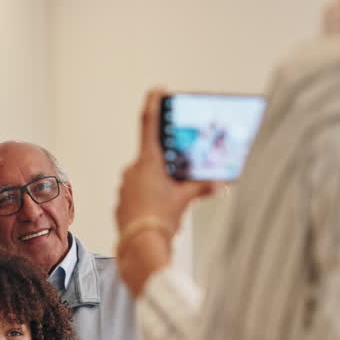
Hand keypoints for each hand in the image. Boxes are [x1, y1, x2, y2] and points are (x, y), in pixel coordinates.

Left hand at [114, 87, 220, 295]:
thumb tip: (219, 185)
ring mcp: (124, 187)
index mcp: (148, 162)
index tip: (158, 90)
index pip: (149, 123)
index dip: (154, 103)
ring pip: (144, 178)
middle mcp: (132, 170)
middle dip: (167, 166)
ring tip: (170, 204)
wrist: (140, 248)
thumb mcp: (185, 200)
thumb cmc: (160, 222)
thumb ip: (202, 188)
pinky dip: (148, 199)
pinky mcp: (120, 203)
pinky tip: (159, 213)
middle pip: (152, 159)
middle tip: (179, 179)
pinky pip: (136, 194)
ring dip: (158, 185)